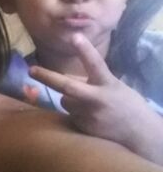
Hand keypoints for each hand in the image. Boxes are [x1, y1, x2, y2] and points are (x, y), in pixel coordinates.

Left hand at [29, 33, 162, 163]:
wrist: (139, 135)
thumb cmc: (124, 104)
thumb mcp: (112, 86)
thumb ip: (90, 80)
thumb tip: (64, 75)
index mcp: (108, 84)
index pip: (96, 64)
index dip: (85, 51)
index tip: (75, 37)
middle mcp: (97, 100)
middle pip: (68, 87)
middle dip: (47, 77)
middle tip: (31, 70)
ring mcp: (89, 116)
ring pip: (65, 101)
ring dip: (70, 99)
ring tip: (90, 106)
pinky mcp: (83, 128)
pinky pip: (70, 115)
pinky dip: (76, 113)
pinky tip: (92, 118)